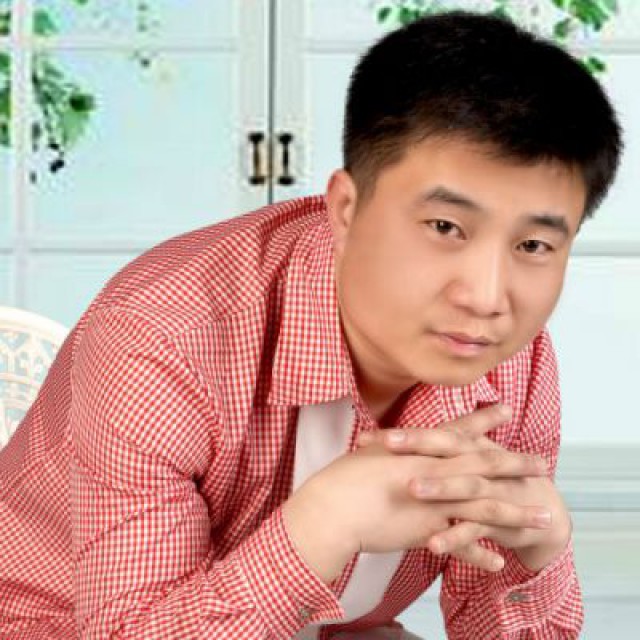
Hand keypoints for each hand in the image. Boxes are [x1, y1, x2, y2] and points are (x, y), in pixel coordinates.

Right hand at [281, 405, 548, 583]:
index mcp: (420, 450)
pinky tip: (499, 563)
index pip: (458, 431)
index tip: (505, 409)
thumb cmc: (344, 478)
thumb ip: (391, 450)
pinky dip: (479, 554)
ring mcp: (433, 501)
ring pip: (484, 507)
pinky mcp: (426, 529)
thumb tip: (396, 444)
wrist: (331, 507)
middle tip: (544, 463)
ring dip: (516, 512)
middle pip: (483, 465)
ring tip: (544, 516)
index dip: (483, 420)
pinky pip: (460, 544)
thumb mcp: (372, 454)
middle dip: (515, 464)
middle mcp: (434, 472)